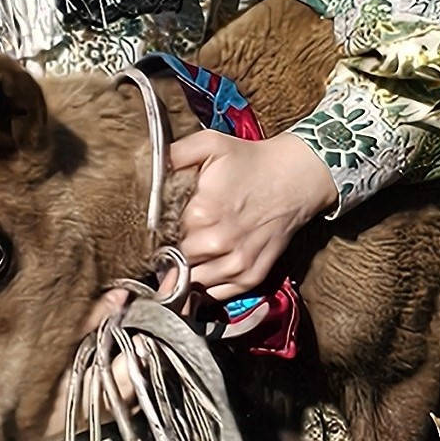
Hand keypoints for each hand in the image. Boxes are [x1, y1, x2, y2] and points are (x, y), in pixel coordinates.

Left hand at [171, 129, 336, 299]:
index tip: (157, 227)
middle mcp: (219, 243)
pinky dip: (205, 286)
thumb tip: (143, 166)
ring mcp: (237, 264)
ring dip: (185, 272)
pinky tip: (205, 266)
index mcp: (202, 212)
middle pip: (173, 261)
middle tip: (171, 240)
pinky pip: (215, 295)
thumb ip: (173, 155)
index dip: (155, 233)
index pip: (160, 236)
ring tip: (188, 253)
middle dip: (168, 252)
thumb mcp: (210, 145)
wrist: (296, 178)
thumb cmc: (250, 161)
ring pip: (191, 283)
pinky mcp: (251, 277)